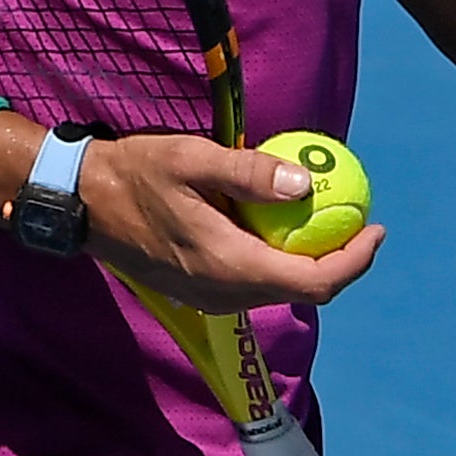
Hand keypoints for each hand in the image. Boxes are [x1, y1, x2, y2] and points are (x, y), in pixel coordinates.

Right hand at [77, 133, 386, 310]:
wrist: (78, 202)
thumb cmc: (133, 174)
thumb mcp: (192, 159)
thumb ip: (249, 172)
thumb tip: (303, 184)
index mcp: (229, 266)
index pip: (315, 281)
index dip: (355, 260)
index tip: (376, 227)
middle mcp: (223, 292)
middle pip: (304, 290)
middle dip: (341, 260)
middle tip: (359, 217)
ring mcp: (209, 296)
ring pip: (280, 289)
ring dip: (312, 261)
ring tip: (328, 218)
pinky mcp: (198, 289)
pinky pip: (255, 282)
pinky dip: (281, 259)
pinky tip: (282, 225)